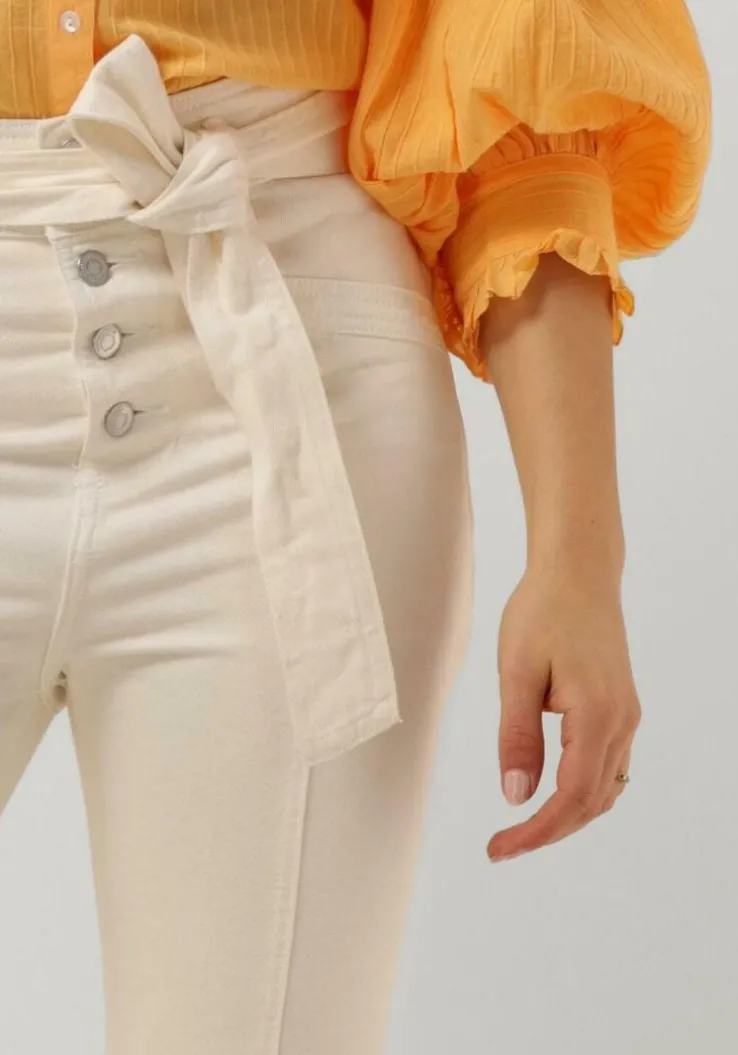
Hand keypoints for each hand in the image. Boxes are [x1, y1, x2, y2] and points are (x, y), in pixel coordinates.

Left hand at [486, 563, 640, 861]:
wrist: (578, 571)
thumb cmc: (542, 612)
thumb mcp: (516, 672)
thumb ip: (517, 735)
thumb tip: (515, 795)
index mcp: (597, 717)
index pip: (571, 798)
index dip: (536, 832)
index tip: (499, 849)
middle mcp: (621, 723)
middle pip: (591, 803)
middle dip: (548, 831)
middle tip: (502, 846)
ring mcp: (626, 716)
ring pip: (604, 789)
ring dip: (566, 816)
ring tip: (522, 827)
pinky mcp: (620, 708)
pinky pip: (608, 767)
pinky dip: (581, 792)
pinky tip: (552, 792)